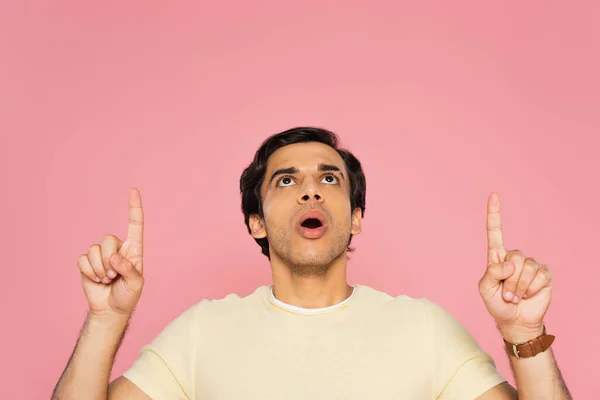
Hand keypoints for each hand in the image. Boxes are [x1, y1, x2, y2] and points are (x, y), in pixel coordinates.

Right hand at [77, 188, 144, 317]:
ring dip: (99, 268)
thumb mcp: (136, 284)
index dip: (134, 207)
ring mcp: (101, 255)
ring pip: (94, 249)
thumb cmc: (128, 296)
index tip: (133, 190)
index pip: (135, 225)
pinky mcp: (87, 262)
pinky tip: (96, 280)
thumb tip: (114, 257)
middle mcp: (117, 249)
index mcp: (134, 250)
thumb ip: (128, 269)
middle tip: (113, 276)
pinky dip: (89, 272)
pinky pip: (83, 259)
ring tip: (106, 280)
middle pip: (108, 238)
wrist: (111, 310)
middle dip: (108, 259)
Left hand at [478, 193, 552, 342]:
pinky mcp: (543, 274)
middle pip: (514, 257)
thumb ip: (491, 273)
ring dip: (519, 287)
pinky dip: (531, 289)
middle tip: (506, 294)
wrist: (515, 320)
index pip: (495, 232)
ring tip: (515, 297)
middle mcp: (514, 258)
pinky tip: (529, 295)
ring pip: (526, 268)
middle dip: (509, 280)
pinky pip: (539, 276)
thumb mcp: (485, 289)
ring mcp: (530, 265)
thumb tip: (510, 263)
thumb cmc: (497, 304)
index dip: (494, 214)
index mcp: (497, 257)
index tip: (494, 195)